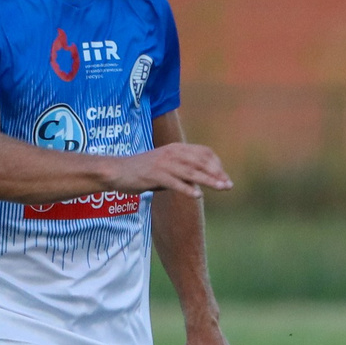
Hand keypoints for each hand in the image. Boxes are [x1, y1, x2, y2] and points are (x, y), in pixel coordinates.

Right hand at [115, 143, 232, 199]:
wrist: (116, 170)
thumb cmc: (142, 170)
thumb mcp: (165, 166)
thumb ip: (182, 172)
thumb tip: (201, 184)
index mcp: (176, 148)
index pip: (204, 152)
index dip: (216, 164)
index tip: (224, 177)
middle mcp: (172, 153)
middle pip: (201, 162)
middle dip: (217, 174)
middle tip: (229, 185)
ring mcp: (163, 164)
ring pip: (191, 171)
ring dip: (208, 180)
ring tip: (222, 188)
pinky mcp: (154, 175)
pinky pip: (174, 182)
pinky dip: (187, 189)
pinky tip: (197, 196)